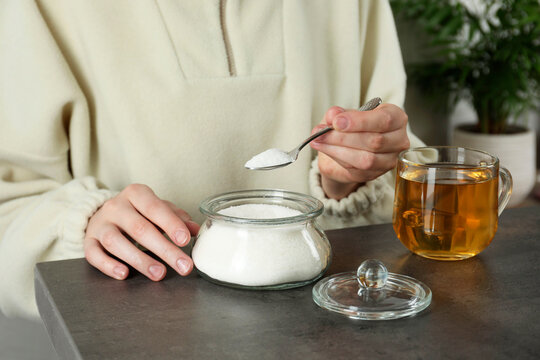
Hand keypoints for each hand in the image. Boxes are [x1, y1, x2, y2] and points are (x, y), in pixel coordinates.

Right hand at [84, 184, 199, 280]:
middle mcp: (116, 206)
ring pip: (116, 242)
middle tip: (183, 266)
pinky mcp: (88, 241)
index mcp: (136, 194)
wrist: (103, 213)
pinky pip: (94, 254)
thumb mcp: (157, 209)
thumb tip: (195, 230)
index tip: (185, 240)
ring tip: (159, 274)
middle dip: (164, 249)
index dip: (171, 224)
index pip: (155, 208)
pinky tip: (124, 274)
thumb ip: (176, 217)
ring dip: (139, 260)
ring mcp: (100, 224)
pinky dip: (108, 265)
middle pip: (139, 228)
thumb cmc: (137, 212)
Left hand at [310, 104, 409, 199]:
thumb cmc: (351, 126)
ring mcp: (390, 160)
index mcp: (396, 118)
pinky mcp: (376, 174)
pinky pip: (358, 170)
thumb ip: (338, 113)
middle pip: (375, 141)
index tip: (336, 122)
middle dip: (343, 137)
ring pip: (367, 159)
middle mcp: (399, 140)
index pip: (384, 120)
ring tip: (319, 142)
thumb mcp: (343, 114)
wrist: (347, 147)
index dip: (359, 122)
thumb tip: (333, 116)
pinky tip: (326, 150)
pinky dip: (338, 159)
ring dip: (338, 150)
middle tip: (320, 133)